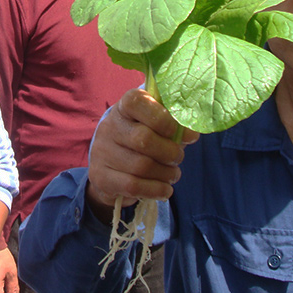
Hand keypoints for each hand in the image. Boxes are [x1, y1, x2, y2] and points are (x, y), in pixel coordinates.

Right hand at [86, 88, 198, 221]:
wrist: (112, 166)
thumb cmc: (142, 140)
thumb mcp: (157, 126)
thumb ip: (175, 126)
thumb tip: (192, 133)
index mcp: (124, 107)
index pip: (137, 102)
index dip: (162, 117)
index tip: (175, 131)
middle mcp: (109, 126)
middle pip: (143, 139)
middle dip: (169, 152)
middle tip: (178, 157)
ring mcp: (102, 152)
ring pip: (141, 166)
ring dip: (166, 174)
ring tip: (172, 174)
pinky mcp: (101, 176)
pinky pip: (133, 185)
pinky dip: (156, 189)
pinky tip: (165, 189)